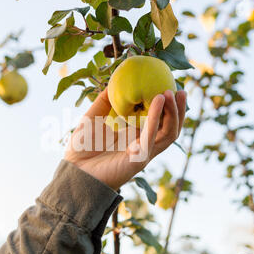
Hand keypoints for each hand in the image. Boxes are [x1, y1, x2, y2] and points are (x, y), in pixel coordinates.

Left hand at [64, 88, 186, 190]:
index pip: (160, 121)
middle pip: (170, 128)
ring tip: (172, 93)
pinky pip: (152, 137)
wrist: (74, 172)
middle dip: (179, 110)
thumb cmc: (81, 149)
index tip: (170, 86)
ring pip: (168, 134)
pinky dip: (157, 118)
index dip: (168, 106)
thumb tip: (113, 81)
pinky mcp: (138, 159)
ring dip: (173, 113)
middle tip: (180, 89)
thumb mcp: (92, 118)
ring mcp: (143, 153)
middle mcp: (143, 145)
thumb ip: (103, 101)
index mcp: (135, 136)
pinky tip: (159, 101)